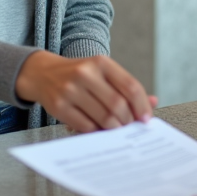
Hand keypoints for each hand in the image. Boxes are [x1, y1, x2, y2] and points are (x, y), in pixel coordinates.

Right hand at [15, 51, 152, 132]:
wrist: (43, 73)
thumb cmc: (80, 76)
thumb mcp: (103, 73)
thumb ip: (126, 87)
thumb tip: (153, 102)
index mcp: (101, 62)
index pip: (130, 86)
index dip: (142, 105)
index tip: (146, 119)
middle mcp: (85, 73)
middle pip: (118, 104)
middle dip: (128, 121)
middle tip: (130, 128)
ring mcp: (70, 89)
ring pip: (103, 117)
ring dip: (114, 129)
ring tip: (116, 130)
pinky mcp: (59, 106)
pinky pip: (86, 126)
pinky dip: (96, 132)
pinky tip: (99, 130)